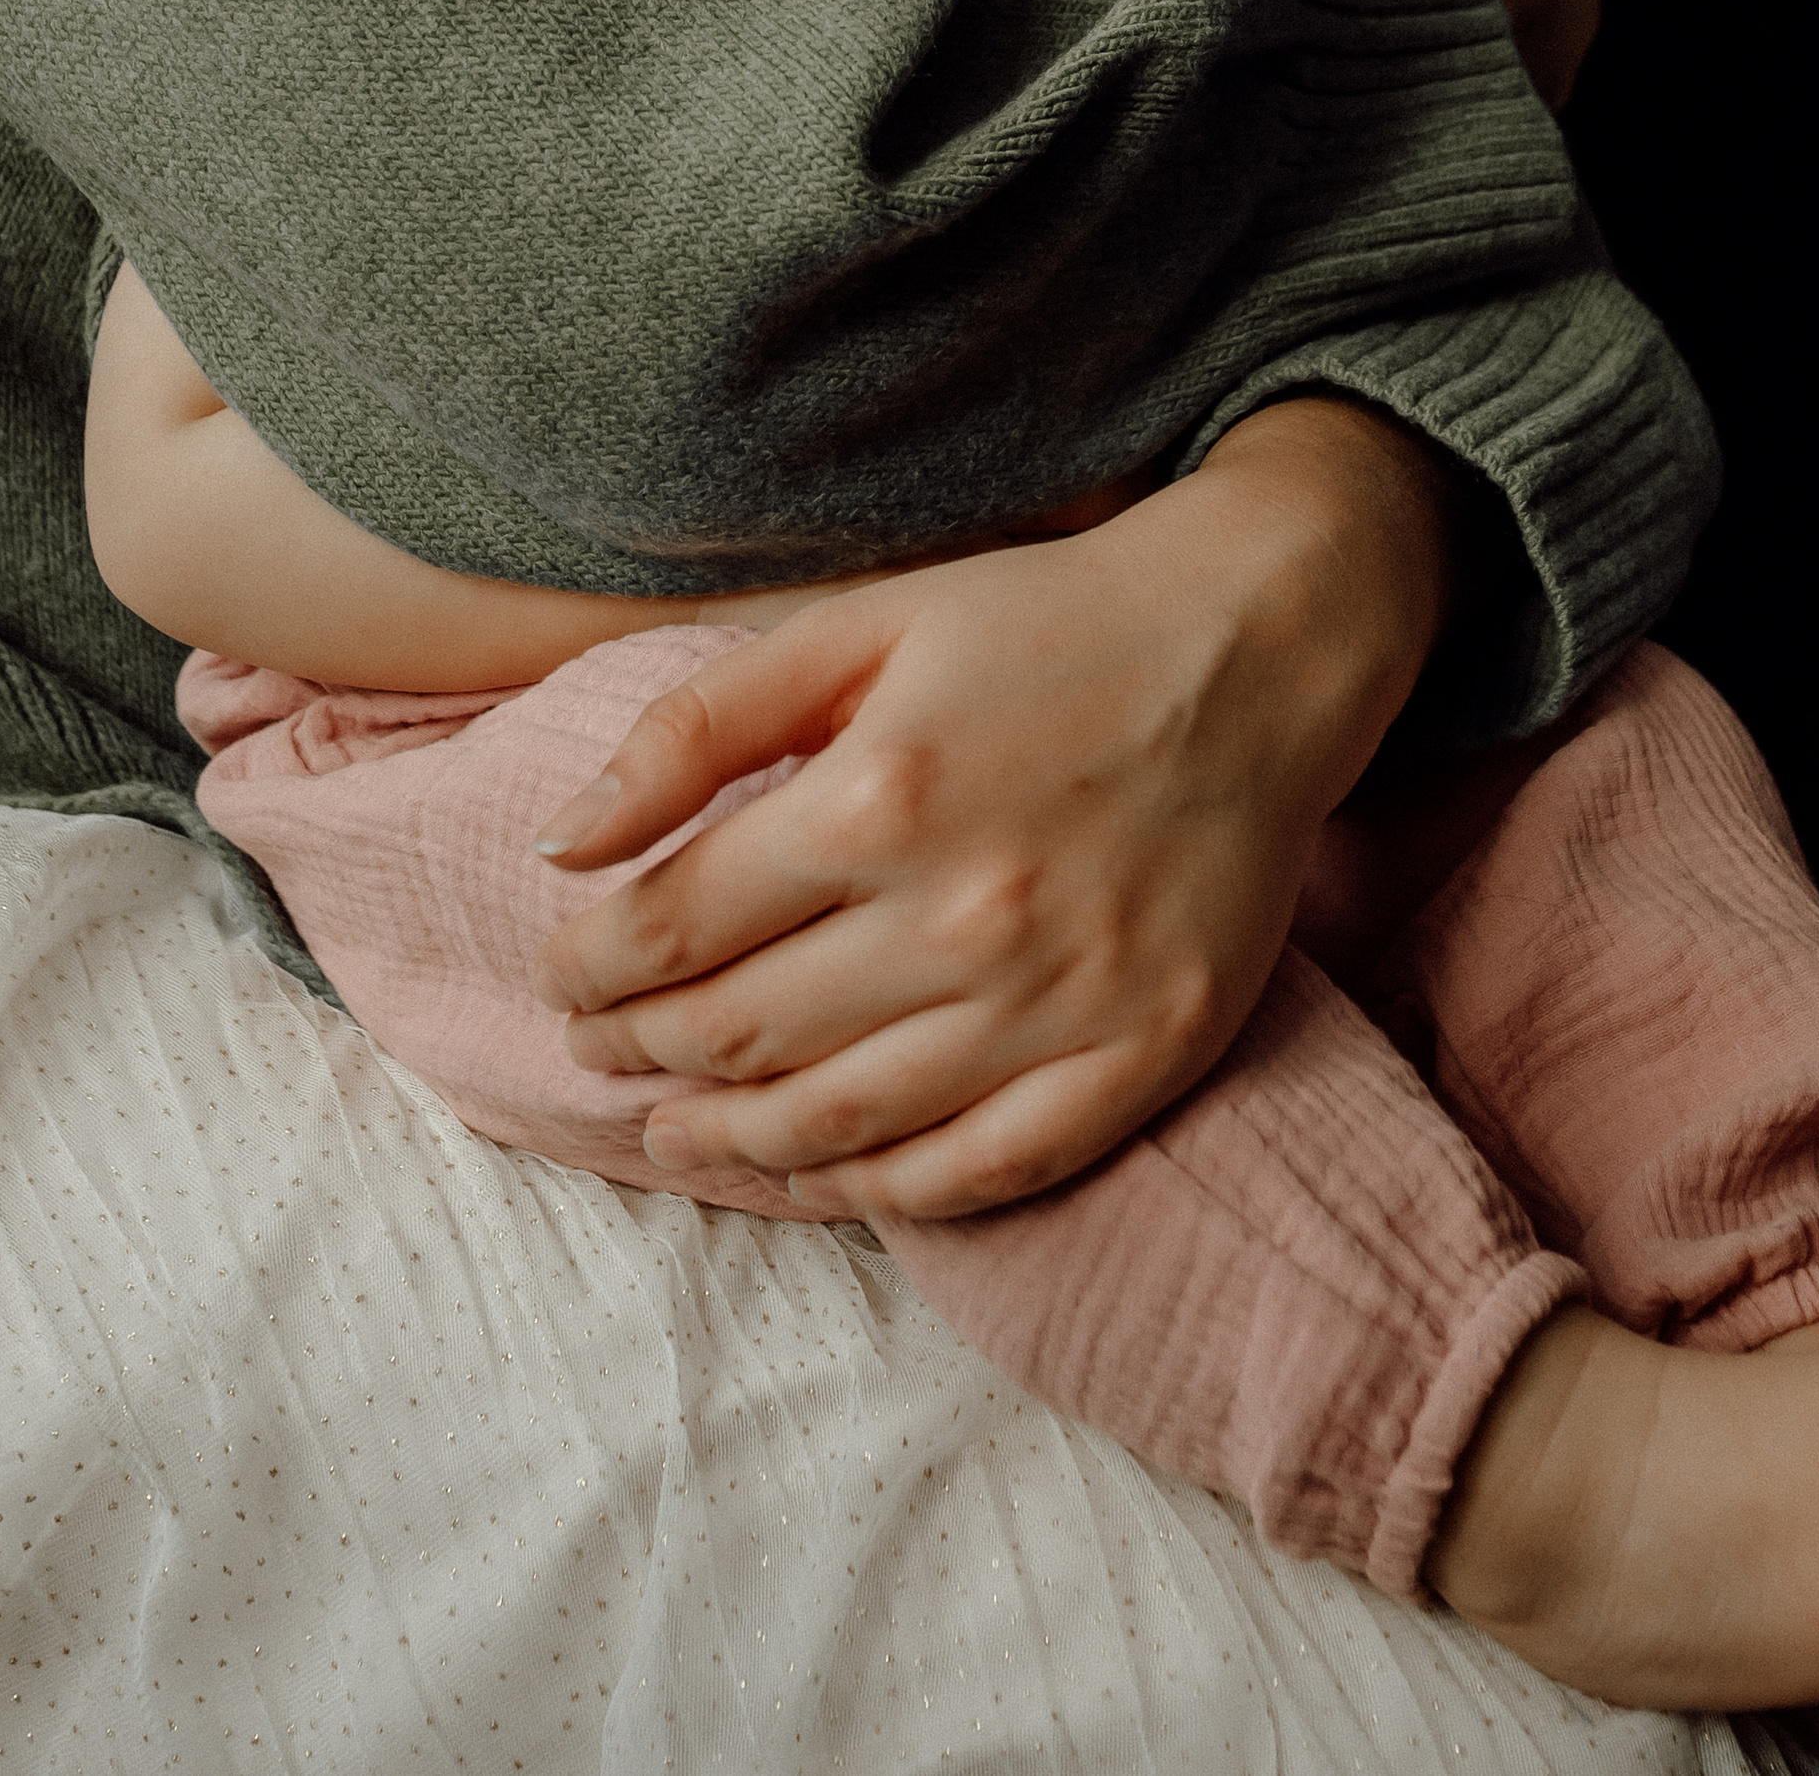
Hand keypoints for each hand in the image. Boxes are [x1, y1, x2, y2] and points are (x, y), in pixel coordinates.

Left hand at [525, 399, 1456, 1217]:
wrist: (1258, 648)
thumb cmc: (1045, 625)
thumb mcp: (860, 626)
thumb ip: (697, 726)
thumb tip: (562, 845)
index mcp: (880, 798)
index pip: (676, 927)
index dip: (591, 964)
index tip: (560, 971)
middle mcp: (964, 919)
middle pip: (741, 1034)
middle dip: (639, 1050)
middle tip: (596, 1048)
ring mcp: (1058, 1006)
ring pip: (839, 1125)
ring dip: (726, 1142)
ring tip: (669, 1132)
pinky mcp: (1137, 1060)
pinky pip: (976, 1173)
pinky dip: (872, 1194)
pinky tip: (810, 1179)